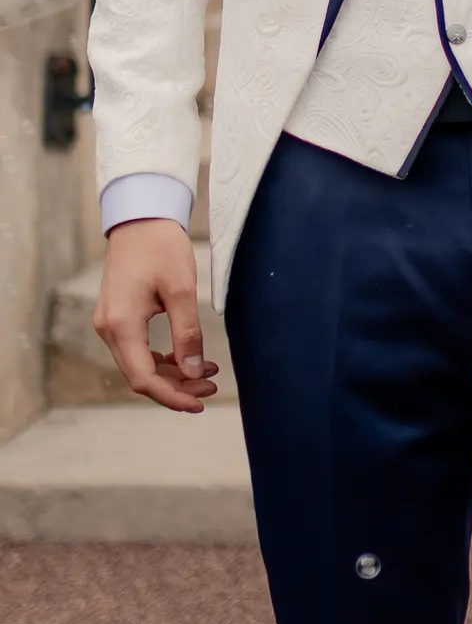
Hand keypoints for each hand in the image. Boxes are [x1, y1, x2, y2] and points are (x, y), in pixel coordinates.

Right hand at [92, 217, 218, 411]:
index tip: (200, 403)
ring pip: (139, 365)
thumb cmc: (161, 248)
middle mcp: (108, 328)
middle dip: (176, 387)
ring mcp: (109, 324)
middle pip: (140, 376)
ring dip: (172, 374)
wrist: (141, 219)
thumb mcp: (182, 290)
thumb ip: (187, 333)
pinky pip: (137, 350)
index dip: (172, 396)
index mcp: (121, 324)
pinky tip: (188, 358)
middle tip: (211, 386)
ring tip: (207, 373)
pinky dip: (162, 360)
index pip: (143, 378)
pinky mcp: (117, 317)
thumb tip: (193, 372)